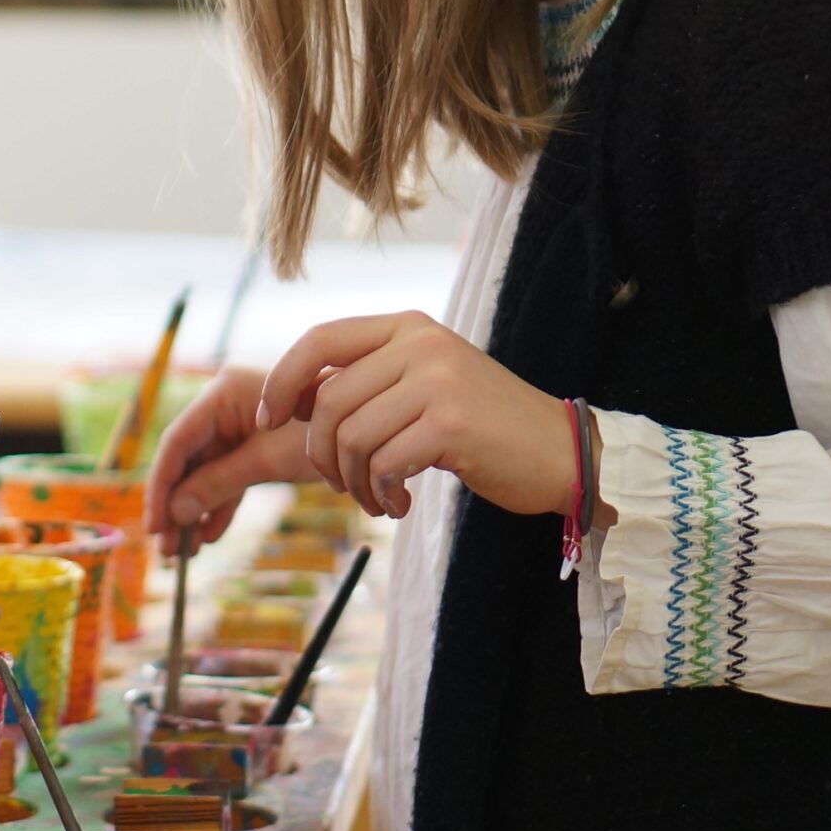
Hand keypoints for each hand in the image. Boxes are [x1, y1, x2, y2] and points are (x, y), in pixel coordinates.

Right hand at [144, 366, 321, 548]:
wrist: (374, 427)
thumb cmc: (322, 434)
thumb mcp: (267, 462)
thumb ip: (218, 483)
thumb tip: (176, 513)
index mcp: (222, 393)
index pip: (176, 443)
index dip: (161, 487)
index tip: (154, 527)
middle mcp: (225, 405)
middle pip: (187, 461)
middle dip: (176, 506)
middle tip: (167, 550)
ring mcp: (240, 426)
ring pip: (205, 473)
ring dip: (195, 511)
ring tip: (184, 553)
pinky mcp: (257, 445)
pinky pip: (228, 477)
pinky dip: (219, 505)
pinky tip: (208, 536)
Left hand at [257, 312, 574, 517]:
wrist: (562, 452)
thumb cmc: (483, 426)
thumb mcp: (423, 383)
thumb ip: (367, 381)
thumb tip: (289, 400)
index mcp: (407, 327)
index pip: (319, 340)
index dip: (282, 381)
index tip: (268, 420)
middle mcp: (420, 345)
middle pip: (328, 401)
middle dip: (319, 453)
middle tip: (340, 483)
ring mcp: (438, 381)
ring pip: (350, 437)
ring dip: (351, 481)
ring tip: (375, 498)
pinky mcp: (452, 425)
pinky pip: (382, 464)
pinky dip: (379, 494)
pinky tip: (398, 504)